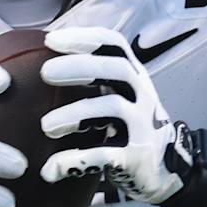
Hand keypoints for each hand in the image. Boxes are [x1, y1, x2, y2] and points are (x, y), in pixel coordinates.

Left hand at [38, 26, 193, 202]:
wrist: (162, 169)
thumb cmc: (128, 125)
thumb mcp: (119, 94)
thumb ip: (95, 76)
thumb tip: (44, 58)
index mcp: (134, 76)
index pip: (114, 45)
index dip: (84, 38)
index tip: (51, 39)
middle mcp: (141, 96)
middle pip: (117, 69)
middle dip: (80, 66)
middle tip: (45, 72)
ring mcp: (142, 126)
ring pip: (112, 108)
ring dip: (75, 113)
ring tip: (47, 126)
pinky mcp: (135, 158)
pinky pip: (105, 155)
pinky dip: (75, 160)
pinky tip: (50, 169)